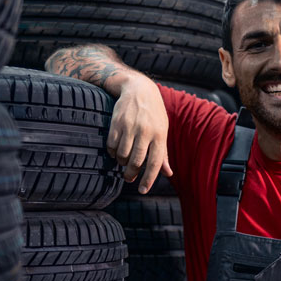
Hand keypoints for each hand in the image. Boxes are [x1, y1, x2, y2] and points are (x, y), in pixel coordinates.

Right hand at [107, 75, 172, 192]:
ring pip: (122, 155)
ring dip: (121, 162)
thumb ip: (163, 153)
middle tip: (128, 178)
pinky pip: (112, 145)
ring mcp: (130, 126)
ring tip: (123, 161)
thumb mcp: (162, 130)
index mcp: (160, 135)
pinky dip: (112, 152)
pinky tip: (115, 150)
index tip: (142, 190)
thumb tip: (168, 173)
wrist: (138, 89)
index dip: (149, 179)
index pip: (155, 163)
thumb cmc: (153, 114)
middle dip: (131, 174)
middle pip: (136, 161)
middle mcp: (146, 131)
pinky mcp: (117, 122)